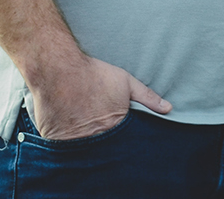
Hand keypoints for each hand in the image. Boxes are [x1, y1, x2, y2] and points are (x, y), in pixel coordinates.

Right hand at [31, 54, 169, 140]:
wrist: (60, 70)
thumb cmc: (94, 75)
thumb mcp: (126, 82)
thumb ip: (147, 97)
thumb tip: (168, 108)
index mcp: (114, 127)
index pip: (123, 145)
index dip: (122, 143)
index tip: (120, 139)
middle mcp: (94, 139)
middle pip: (103, 152)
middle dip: (105, 150)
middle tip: (101, 136)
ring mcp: (73, 142)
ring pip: (82, 153)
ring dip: (85, 147)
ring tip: (84, 135)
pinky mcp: (54, 140)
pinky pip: (62, 150)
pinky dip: (66, 146)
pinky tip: (67, 134)